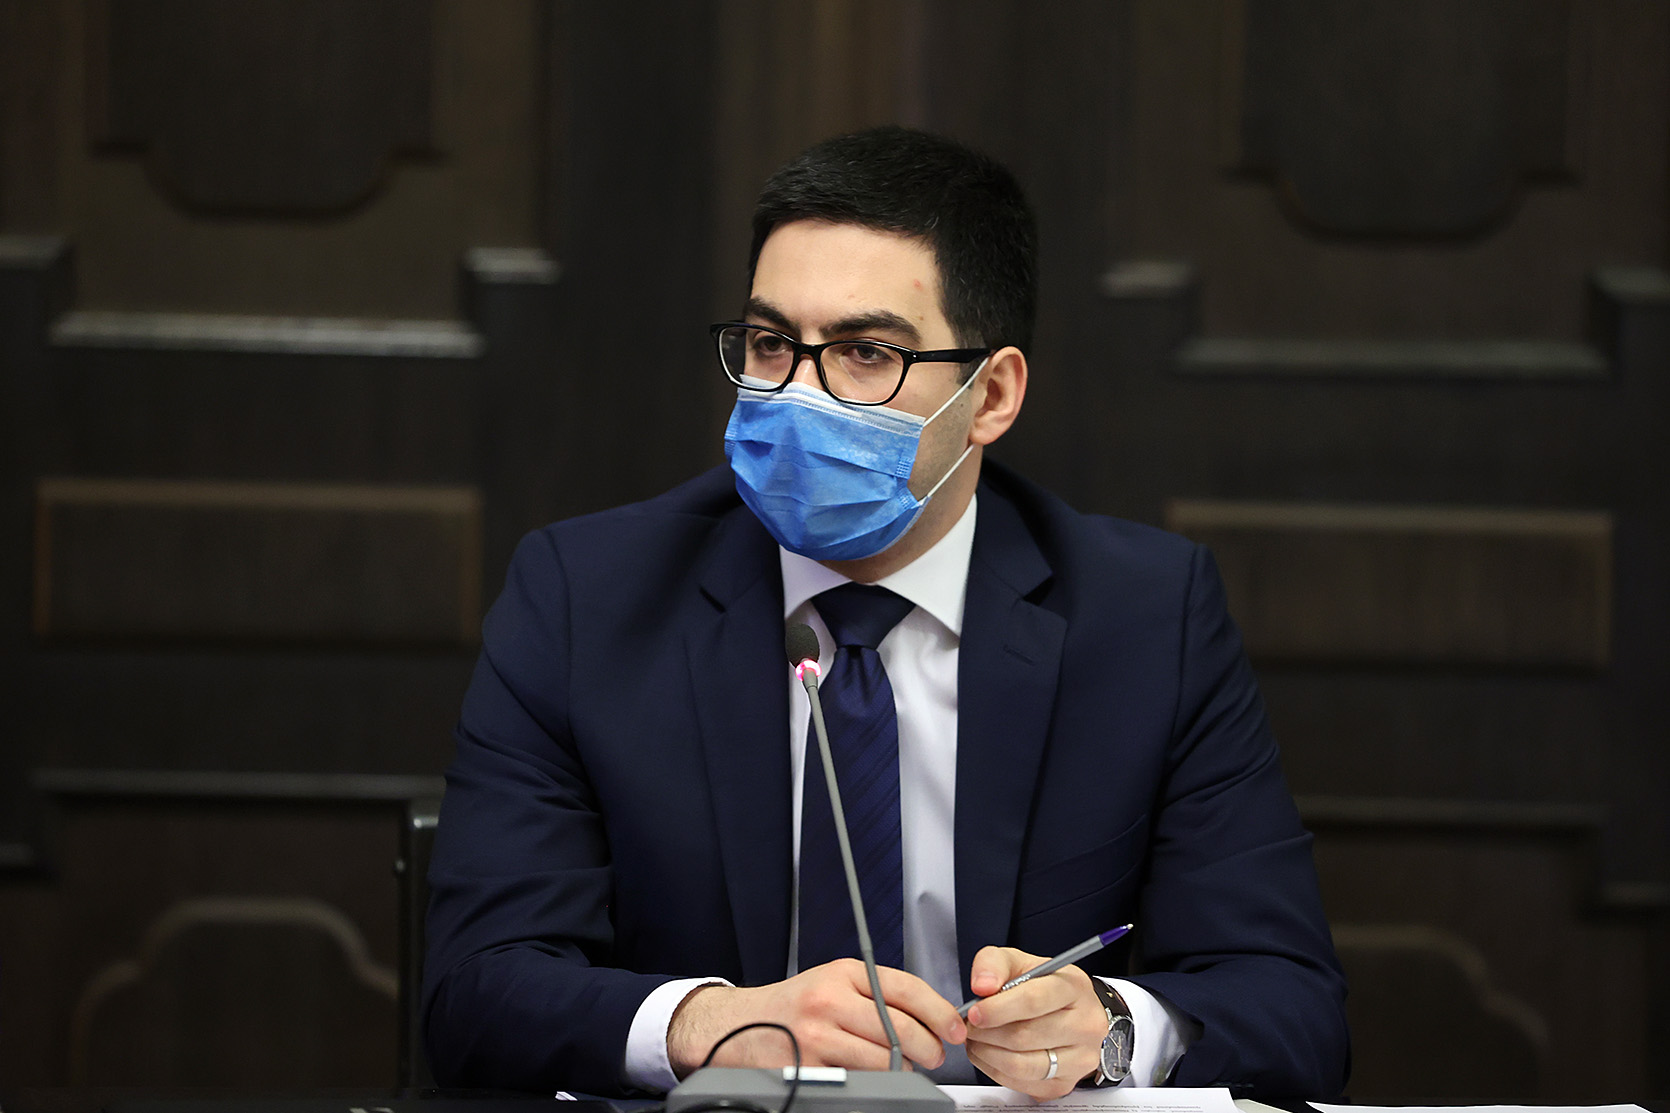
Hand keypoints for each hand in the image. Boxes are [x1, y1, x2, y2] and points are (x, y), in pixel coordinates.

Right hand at [666, 958, 966, 1077]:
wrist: (737, 1025)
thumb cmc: (792, 1006)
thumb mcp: (832, 982)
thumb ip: (875, 993)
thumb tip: (928, 1017)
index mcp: (843, 973)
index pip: (905, 988)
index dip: (938, 1011)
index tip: (955, 1028)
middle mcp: (830, 999)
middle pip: (899, 1027)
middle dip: (928, 1046)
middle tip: (936, 1055)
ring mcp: (818, 1035)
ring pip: (883, 1058)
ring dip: (904, 1068)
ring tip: (906, 1067)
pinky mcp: (809, 1066)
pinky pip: (858, 1079)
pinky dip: (875, 1082)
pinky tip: (875, 1077)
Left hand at [962, 946, 1108, 1100]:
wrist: (1071, 1013)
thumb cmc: (1043, 987)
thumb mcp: (1019, 961)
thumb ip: (994, 963)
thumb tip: (982, 985)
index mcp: (1074, 987)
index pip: (1034, 1000)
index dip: (998, 1008)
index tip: (974, 1012)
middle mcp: (1085, 1025)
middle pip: (1025, 1036)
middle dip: (986, 1032)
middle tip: (968, 1026)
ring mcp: (1079, 1058)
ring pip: (1021, 1065)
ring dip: (988, 1053)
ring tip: (975, 1040)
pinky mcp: (1065, 1084)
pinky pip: (1021, 1084)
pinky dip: (995, 1071)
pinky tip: (989, 1054)